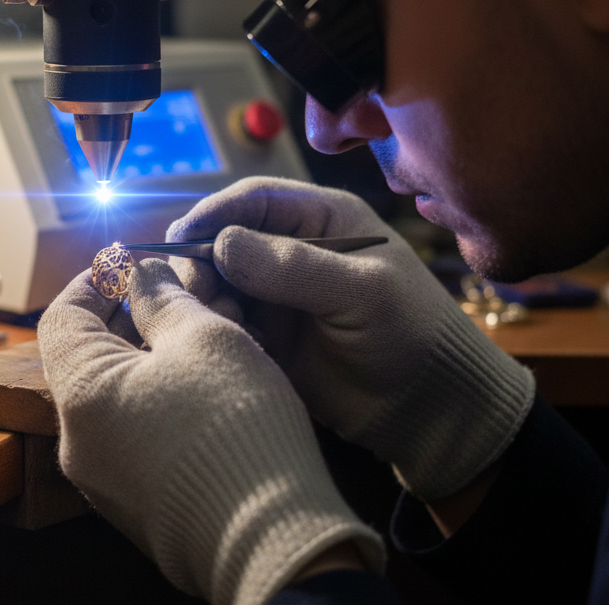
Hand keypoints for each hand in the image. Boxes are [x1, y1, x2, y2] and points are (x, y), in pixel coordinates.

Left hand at [38, 260, 383, 604]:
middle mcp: (78, 441)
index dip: (95, 280)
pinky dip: (160, 402)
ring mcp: (106, 479)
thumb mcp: (204, 338)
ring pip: (117, 398)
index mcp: (80, 393)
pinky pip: (136, 436)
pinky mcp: (138, 504)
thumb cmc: (233, 429)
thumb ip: (164, 298)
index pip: (61, 316)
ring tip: (206, 338)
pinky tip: (208, 389)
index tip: (131, 261)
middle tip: (181, 296)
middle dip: (133, 319)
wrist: (271, 541)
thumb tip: (142, 277)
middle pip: (89, 358)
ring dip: (152, 360)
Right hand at [167, 177, 534, 501]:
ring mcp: (276, 293)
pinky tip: (227, 346)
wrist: (428, 411)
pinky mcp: (266, 334)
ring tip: (221, 324)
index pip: (254, 198)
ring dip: (206, 299)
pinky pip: (222, 322)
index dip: (214, 212)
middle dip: (202, 262)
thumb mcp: (363, 293)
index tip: (180, 238)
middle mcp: (292, 248)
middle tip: (196, 293)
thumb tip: (221, 243)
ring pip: (216, 281)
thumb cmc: (412, 336)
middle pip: (223, 237)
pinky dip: (215, 330)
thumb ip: (293, 266)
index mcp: (323, 218)